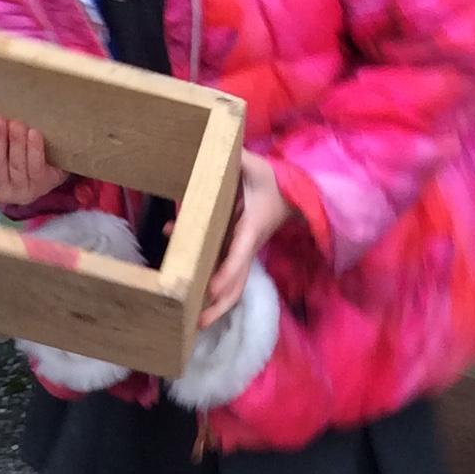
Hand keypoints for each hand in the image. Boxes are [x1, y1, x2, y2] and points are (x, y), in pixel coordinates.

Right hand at [0, 116, 65, 210]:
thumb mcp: (1, 154)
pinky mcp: (41, 185)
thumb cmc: (18, 160)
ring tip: (16, 123)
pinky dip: (34, 149)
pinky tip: (33, 133)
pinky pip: (36, 166)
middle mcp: (0, 188)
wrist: (46, 179)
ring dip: (15, 141)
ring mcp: (21, 189)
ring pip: (16, 165)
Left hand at [199, 149, 290, 329]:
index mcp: (252, 228)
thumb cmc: (273, 182)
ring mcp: (242, 255)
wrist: (291, 196)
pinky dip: (207, 288)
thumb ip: (237, 159)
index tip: (210, 290)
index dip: (225, 274)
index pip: (238, 254)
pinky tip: (183, 286)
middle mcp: (246, 248)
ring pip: (231, 287)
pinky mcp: (236, 254)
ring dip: (213, 306)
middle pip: (236, 285)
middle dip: (218, 307)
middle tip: (196, 324)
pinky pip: (224, 277)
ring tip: (190, 322)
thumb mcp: (255, 166)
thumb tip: (217, 148)